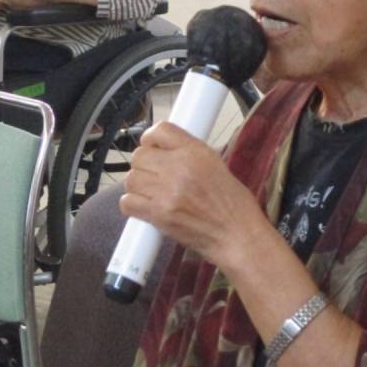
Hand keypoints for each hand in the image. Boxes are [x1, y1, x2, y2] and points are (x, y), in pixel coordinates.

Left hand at [120, 121, 265, 270]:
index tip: (153, 148)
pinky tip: (145, 207)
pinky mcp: (159, 215)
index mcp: (197, 153)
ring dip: (137, 186)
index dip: (151, 139)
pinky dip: (132, 204)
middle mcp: (180, 168)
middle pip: (140, 155)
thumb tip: (164, 150)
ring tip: (151, 193)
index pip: (161, 130)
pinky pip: (128, 202)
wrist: (237, 236)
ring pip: (131, 179)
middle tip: (153, 176)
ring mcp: (167, 192)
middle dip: (144, 165)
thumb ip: (190, 154)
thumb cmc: (233, 206)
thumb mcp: (218, 166)